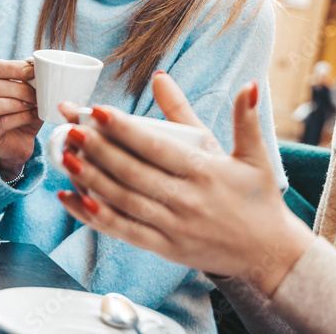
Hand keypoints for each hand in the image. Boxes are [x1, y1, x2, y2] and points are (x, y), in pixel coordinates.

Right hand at [0, 59, 40, 179]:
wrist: (22, 141)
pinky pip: (0, 122)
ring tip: (33, 105)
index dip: (14, 69)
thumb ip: (31, 79)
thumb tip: (39, 66)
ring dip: (15, 104)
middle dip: (20, 89)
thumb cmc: (24, 111)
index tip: (33, 72)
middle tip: (37, 94)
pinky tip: (32, 115)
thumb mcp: (29, 92)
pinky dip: (19, 117)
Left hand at [58, 72, 314, 294]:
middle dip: (98, 150)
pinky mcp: (164, 248)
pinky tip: (70, 198)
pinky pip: (123, 231)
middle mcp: (187, 200)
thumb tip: (244, 82)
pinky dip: (94, 216)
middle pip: (133, 172)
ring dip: (90, 179)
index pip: (157, 146)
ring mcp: (173, 227)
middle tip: (70, 129)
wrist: (270, 254)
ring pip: (123, 201)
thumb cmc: (258, 198)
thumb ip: (243, 117)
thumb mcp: (252, 154)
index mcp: (206, 171)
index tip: (97, 110)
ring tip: (65, 157)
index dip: (125, 129)